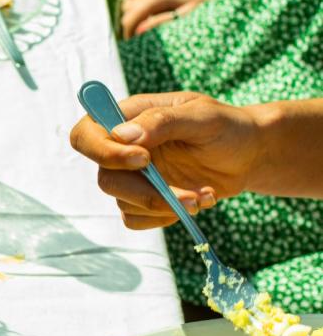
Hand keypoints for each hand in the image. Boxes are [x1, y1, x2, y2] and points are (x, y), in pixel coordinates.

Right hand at [69, 92, 263, 228]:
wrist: (250, 154)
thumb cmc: (227, 127)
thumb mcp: (202, 116)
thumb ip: (163, 122)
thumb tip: (122, 136)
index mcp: (127, 118)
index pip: (86, 135)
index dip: (103, 152)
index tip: (143, 159)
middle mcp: (122, 148)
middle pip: (105, 178)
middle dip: (144, 192)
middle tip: (184, 195)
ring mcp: (133, 176)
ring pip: (123, 202)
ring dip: (165, 206)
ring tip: (204, 196)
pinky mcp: (145, 200)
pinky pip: (136, 219)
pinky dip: (167, 217)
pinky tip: (197, 201)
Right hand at [119, 0, 227, 38]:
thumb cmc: (207, 5)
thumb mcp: (184, 18)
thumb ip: (159, 24)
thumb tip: (138, 32)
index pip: (130, 17)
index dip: (128, 32)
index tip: (131, 44)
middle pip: (128, 8)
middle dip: (129, 23)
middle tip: (136, 37)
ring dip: (133, 12)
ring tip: (142, 25)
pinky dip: (138, 1)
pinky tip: (146, 12)